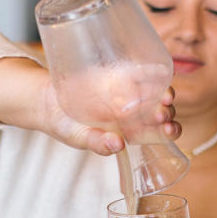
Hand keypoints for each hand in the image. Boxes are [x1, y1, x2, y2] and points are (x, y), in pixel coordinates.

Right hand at [0, 56, 179, 155]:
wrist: (46, 99)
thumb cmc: (64, 125)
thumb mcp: (78, 137)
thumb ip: (96, 143)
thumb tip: (118, 145)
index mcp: (129, 132)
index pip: (157, 134)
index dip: (169, 131)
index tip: (170, 129)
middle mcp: (133, 112)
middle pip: (161, 112)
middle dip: (168, 113)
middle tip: (163, 113)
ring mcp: (128, 92)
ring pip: (155, 91)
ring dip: (164, 92)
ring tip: (164, 95)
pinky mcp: (119, 75)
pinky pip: (140, 72)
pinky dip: (151, 72)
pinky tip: (158, 71)